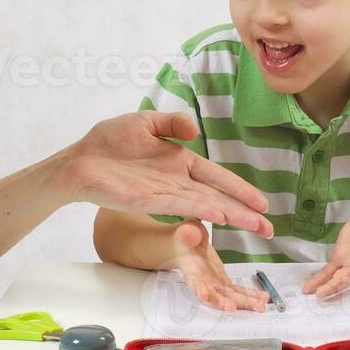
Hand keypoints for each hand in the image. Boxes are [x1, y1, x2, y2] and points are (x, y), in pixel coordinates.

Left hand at [64, 110, 272, 236]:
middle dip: (244, 212)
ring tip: (255, 226)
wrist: (80, 159)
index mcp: (180, 161)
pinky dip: (200, 210)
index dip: (240, 190)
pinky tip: (219, 215)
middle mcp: (176, 181)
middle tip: (269, 228)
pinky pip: (179, 205)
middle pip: (217, 197)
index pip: (217, 177)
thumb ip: (173, 121)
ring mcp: (164, 193)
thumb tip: (195, 129)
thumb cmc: (109, 141)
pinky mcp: (148, 201)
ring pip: (204, 205)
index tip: (263, 203)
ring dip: (230, 215)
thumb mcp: (146, 121)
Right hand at [168, 221, 269, 311]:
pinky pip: (239, 291)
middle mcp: (204, 282)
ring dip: (245, 303)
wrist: (187, 248)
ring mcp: (215, 285)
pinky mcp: (224, 283)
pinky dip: (251, 295)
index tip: (203, 294)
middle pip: (215, 296)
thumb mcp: (185, 232)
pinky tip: (263, 297)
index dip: (199, 288)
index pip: (194, 281)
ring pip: (231, 297)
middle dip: (225, 303)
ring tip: (259, 305)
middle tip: (233, 308)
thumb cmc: (185, 240)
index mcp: (192, 270)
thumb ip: (189, 234)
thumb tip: (189, 233)